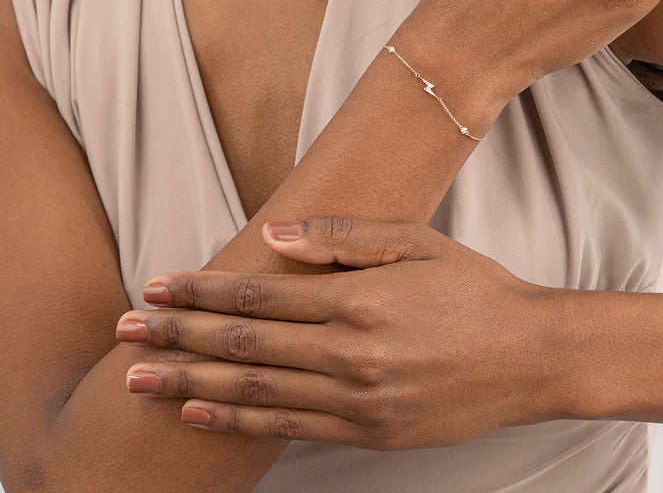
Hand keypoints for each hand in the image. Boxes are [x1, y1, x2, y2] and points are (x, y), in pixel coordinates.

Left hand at [117, 218, 570, 448]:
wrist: (530, 356)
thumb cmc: (474, 290)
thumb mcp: (416, 243)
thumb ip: (341, 239)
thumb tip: (271, 237)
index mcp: (359, 299)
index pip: (258, 297)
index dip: (201, 294)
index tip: (156, 290)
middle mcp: (351, 352)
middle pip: (244, 346)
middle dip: (176, 338)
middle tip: (125, 334)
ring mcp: (358, 399)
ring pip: (255, 393)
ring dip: (190, 385)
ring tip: (139, 382)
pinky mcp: (370, 432)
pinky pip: (290, 428)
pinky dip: (238, 423)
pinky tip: (201, 415)